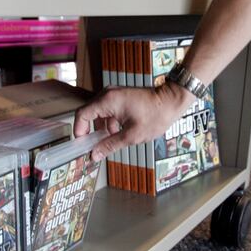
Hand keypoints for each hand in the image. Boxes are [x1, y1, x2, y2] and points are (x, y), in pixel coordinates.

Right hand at [74, 83, 194, 161]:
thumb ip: (110, 145)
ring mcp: (114, 94)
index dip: (79, 131)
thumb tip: (94, 155)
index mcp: (107, 101)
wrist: (172, 101)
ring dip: (101, 128)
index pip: (82, 115)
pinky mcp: (120, 97)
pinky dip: (109, 123)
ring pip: (98, 114)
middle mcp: (107, 94)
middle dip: (90, 132)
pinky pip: (107, 111)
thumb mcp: (131, 136)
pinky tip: (119, 133)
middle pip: (88, 114)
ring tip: (110, 142)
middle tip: (94, 147)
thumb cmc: (155, 116)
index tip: (82, 145)